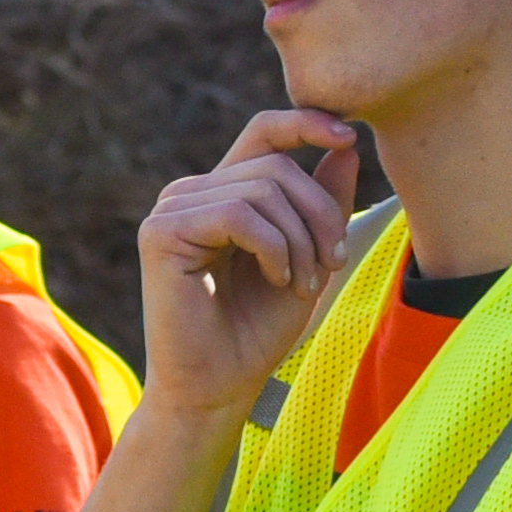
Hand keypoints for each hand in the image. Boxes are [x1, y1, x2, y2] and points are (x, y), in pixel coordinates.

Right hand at [137, 109, 361, 418]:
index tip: (351, 138)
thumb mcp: (308, 258)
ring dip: (301, 240)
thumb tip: (345, 146)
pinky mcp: (161, 233)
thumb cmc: (256, 331)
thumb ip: (322, 204)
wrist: (216, 387)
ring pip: (263, 189)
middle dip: (321, 215)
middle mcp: (191, 194)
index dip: (307, 123)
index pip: (264, 133)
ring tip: (302, 283)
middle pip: (276, 167)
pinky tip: (276, 280)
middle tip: (333, 265)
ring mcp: (171, 210)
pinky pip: (240, 215)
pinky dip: (274, 249)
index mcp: (220, 194)